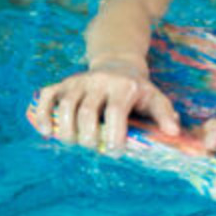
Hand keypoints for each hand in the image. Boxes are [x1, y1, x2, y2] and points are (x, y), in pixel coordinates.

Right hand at [33, 62, 179, 151]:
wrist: (118, 63)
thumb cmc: (137, 89)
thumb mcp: (155, 98)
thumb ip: (164, 115)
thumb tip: (173, 132)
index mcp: (123, 87)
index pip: (115, 112)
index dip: (113, 136)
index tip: (115, 152)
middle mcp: (99, 81)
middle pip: (86, 112)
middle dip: (88, 137)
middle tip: (94, 148)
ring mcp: (78, 81)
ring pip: (65, 106)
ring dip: (66, 130)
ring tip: (74, 143)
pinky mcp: (62, 83)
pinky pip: (46, 96)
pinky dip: (43, 114)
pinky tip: (47, 132)